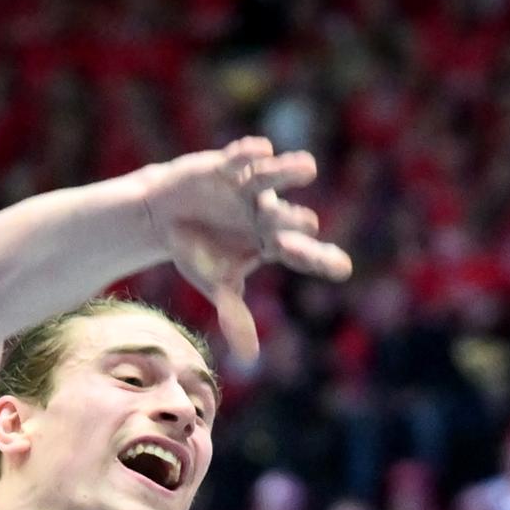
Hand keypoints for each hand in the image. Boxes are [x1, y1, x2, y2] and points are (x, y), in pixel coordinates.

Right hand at [140, 139, 351, 364]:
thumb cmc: (198, 251)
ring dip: (288, 171)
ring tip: (308, 168)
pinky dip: (250, 154)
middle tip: (308, 225)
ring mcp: (248, 189)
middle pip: (286, 217)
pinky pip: (241, 159)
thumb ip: (234, 316)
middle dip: (294, 221)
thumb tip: (251, 358)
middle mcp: (266, 213)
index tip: (343, 268)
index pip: (301, 253)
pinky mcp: (226, 167)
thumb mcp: (215, 284)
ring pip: (273, 179)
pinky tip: (262, 150)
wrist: (166, 218)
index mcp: (271, 242)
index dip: (320, 259)